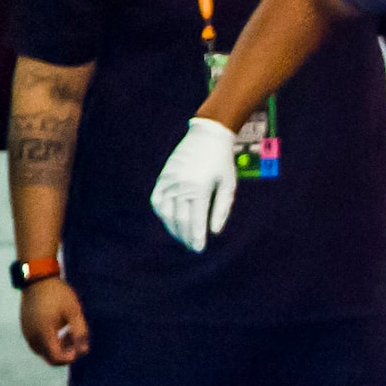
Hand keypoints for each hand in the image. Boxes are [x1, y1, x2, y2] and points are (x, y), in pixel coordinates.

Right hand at [19, 276, 91, 364]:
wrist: (37, 278)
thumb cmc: (58, 294)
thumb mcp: (74, 312)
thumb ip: (80, 332)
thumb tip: (83, 351)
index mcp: (43, 332)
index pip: (56, 358)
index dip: (70, 357)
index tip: (79, 346)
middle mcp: (31, 335)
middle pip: (50, 358)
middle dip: (65, 353)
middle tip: (75, 338)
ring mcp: (26, 332)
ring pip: (43, 352)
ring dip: (57, 348)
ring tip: (68, 331)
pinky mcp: (25, 328)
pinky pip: (38, 344)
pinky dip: (49, 342)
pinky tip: (60, 328)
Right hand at [151, 117, 237, 249]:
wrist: (208, 136)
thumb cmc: (223, 162)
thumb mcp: (229, 185)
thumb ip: (222, 209)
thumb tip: (214, 232)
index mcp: (200, 188)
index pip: (195, 221)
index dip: (196, 237)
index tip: (198, 249)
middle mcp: (181, 185)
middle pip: (180, 219)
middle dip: (185, 236)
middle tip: (192, 248)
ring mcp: (170, 180)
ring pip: (166, 212)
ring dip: (172, 228)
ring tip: (181, 238)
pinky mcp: (163, 176)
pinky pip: (157, 200)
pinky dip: (161, 213)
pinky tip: (168, 221)